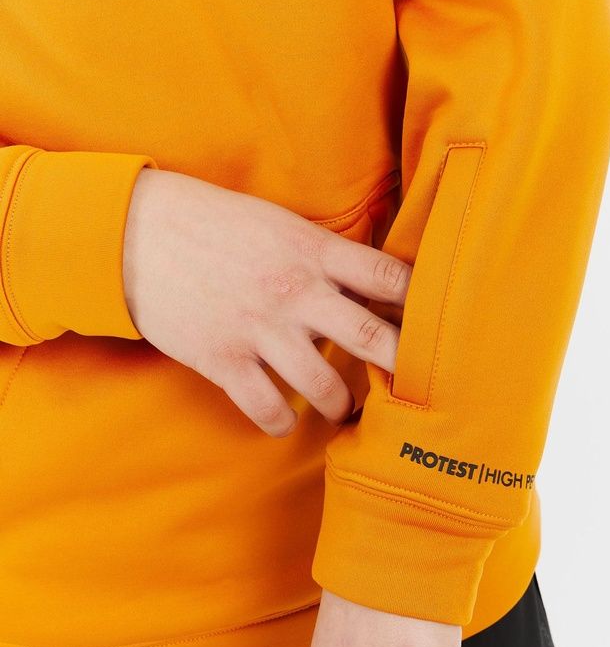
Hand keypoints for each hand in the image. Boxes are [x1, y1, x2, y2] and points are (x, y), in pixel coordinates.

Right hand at [122, 167, 410, 434]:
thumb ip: (326, 256)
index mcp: (314, 251)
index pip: (390, 279)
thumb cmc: (216, 224)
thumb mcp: (281, 224)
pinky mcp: (223, 359)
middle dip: (401, 369)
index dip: (423, 306)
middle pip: (373, 339)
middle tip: (412, 387)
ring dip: (343, 405)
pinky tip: (286, 417)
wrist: (137, 232)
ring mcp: (260, 328)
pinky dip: (283, 422)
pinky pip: (269, 409)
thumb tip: (375, 289)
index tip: (436, 327)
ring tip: (345, 408)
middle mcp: (295, 291)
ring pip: (327, 387)